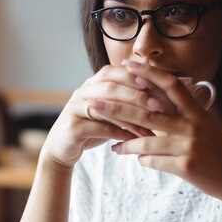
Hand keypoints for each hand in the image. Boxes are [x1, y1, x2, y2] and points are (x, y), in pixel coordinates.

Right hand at [40, 64, 170, 167]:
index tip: (156, 85)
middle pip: (109, 87)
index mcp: (91, 84)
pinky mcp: (71, 126)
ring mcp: (74, 108)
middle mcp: (81, 92)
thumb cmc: (91, 129)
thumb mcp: (109, 112)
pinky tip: (132, 139)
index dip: (134, 76)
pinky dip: (117, 132)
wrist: (62, 149)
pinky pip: (98, 127)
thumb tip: (158, 95)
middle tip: (158, 107)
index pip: (113, 72)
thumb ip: (126, 101)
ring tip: (149, 126)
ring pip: (104, 106)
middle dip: (136, 95)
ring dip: (129, 116)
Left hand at [89, 63, 221, 209]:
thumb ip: (180, 114)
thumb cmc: (216, 150)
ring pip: (145, 141)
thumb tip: (153, 103)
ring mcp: (188, 145)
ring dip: (125, 143)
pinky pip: (153, 161)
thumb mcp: (203, 125)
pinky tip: (136, 159)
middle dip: (116, 108)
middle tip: (93, 105)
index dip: (147, 73)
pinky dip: (142, 159)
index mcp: (196, 111)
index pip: (169, 85)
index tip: (126, 64)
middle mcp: (192, 124)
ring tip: (113, 145)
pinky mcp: (185, 166)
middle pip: (147, 112)